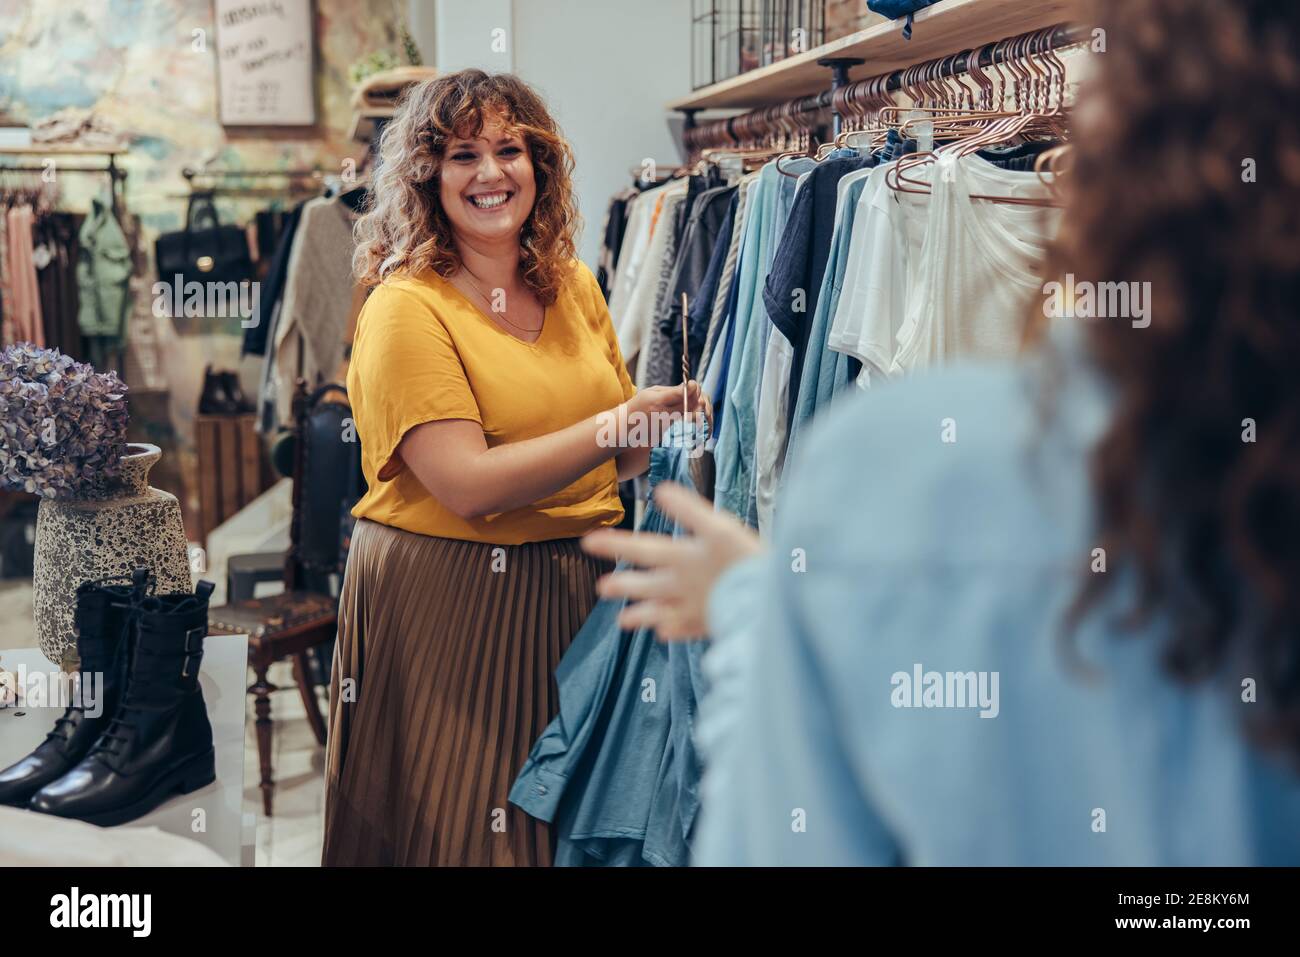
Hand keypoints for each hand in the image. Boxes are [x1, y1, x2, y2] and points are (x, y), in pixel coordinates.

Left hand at [582, 482, 763, 639]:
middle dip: (622, 586)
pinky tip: (662, 633)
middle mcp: (679, 586)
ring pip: (657, 613)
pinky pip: (681, 631)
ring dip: (638, 615)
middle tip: (601, 589)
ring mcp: (690, 610)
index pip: (641, 548)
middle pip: (644, 585)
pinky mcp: (704, 626)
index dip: (614, 543)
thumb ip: (689, 510)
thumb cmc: (743, 561)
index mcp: (681, 559)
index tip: (588, 541)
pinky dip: (669, 630)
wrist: (762, 604)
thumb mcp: (719, 527)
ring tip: (622, 621)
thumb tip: (661, 491)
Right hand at [620, 381, 710, 446]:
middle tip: (697, 392)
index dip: (691, 388)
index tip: (693, 384)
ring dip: (695, 407)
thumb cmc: (638, 405)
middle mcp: (664, 414)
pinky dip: (689, 415)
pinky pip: (684, 422)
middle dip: (697, 397)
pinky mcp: (670, 432)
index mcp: (658, 401)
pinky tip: (686, 410)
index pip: (680, 394)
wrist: (627, 427)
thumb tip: (688, 387)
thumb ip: (669, 390)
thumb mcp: (650, 392)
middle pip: (689, 405)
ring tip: (693, 401)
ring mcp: (668, 425)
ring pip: (689, 415)